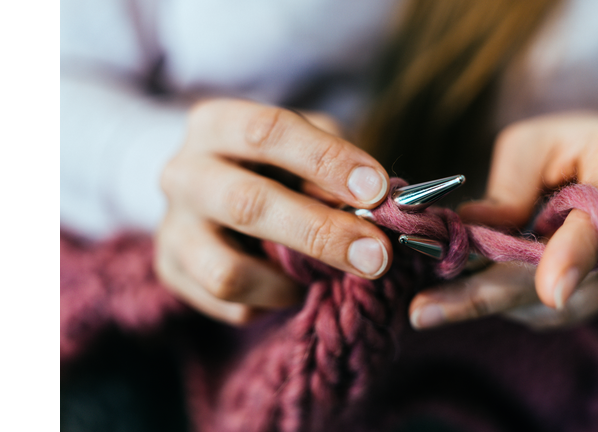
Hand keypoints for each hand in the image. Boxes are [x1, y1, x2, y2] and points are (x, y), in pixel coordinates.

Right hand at [155, 99, 391, 324]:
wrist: (208, 191)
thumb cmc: (271, 163)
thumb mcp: (302, 146)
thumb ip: (332, 168)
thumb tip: (374, 207)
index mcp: (217, 124)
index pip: (270, 132)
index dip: (327, 160)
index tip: (377, 190)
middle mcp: (184, 173)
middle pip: (248, 204)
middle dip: (320, 233)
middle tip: (376, 256)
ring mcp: (172, 227)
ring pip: (228, 272)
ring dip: (290, 282)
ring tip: (322, 277)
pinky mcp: (172, 271)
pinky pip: (228, 303)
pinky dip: (270, 302)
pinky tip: (290, 286)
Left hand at [408, 111, 597, 329]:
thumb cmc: (571, 147)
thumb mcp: (533, 143)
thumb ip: (509, 185)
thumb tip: (471, 227)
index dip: (578, 251)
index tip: (551, 291)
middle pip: (572, 274)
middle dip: (494, 294)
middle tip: (425, 310)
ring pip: (562, 304)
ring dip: (493, 303)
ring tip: (434, 302)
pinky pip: (561, 314)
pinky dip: (512, 306)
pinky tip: (472, 296)